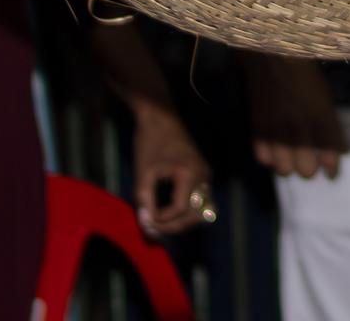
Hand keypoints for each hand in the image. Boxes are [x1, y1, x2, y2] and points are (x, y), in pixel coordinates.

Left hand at [131, 102, 212, 235]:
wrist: (161, 118)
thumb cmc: (151, 143)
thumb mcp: (143, 173)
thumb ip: (144, 200)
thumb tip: (147, 224)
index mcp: (191, 175)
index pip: (180, 210)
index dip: (162, 220)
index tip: (145, 221)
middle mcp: (204, 177)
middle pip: (197, 216)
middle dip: (175, 227)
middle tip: (153, 230)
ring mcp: (205, 176)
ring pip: (201, 211)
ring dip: (182, 222)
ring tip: (160, 223)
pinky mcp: (202, 175)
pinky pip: (198, 201)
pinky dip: (184, 212)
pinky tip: (166, 212)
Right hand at [241, 53, 346, 178]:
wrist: (274, 60)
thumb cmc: (306, 75)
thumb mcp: (326, 99)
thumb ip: (331, 126)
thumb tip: (338, 150)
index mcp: (322, 119)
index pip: (331, 155)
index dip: (332, 167)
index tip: (331, 172)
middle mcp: (300, 130)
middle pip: (306, 170)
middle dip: (310, 169)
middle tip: (310, 162)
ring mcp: (277, 132)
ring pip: (284, 169)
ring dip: (289, 165)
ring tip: (292, 157)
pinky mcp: (258, 130)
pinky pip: (263, 158)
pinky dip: (270, 157)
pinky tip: (275, 150)